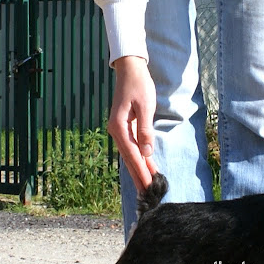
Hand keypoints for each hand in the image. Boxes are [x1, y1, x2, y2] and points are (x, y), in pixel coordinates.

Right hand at [106, 56, 158, 190]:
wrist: (129, 69)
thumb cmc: (139, 84)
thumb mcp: (145, 106)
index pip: (132, 155)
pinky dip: (139, 159)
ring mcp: (118, 130)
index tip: (148, 186)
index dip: (141, 172)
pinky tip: (146, 168)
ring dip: (139, 170)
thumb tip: (146, 153)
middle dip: (139, 176)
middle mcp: (115, 131)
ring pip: (130, 155)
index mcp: (119, 127)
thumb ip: (145, 130)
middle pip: (129, 159)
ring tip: (147, 186)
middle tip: (147, 194)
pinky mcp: (123, 127)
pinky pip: (131, 147)